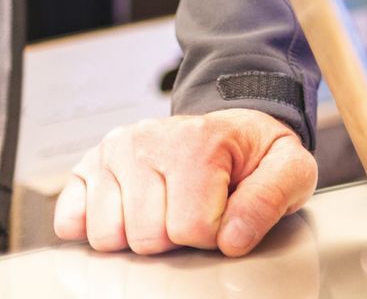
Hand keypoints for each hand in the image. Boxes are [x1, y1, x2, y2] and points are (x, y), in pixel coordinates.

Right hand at [53, 109, 315, 255]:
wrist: (229, 131)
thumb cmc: (255, 155)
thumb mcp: (290, 169)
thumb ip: (271, 200)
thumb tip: (233, 240)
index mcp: (199, 140)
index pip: (193, 228)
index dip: (215, 234)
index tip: (226, 210)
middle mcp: (147, 140)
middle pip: (148, 238)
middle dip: (177, 237)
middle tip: (196, 208)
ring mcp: (111, 154)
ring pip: (108, 238)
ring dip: (139, 235)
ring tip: (167, 206)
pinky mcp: (84, 169)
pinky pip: (71, 225)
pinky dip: (99, 229)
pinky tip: (132, 209)